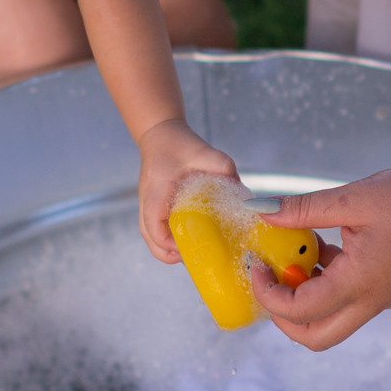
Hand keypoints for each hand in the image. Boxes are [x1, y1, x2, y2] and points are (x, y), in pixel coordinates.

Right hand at [137, 118, 238, 261]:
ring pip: (151, 240)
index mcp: (156, 190)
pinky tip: (189, 241)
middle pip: (151, 240)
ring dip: (170, 250)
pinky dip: (169, 242)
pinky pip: (155, 233)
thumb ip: (225, 169)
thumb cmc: (180, 144)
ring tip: (194, 253)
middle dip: (172, 254)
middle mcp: (146, 202)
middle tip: (197, 256)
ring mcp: (146, 207)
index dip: (170, 242)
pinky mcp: (150, 209)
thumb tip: (244, 195)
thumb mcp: (206, 152)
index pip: (154, 224)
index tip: (190, 246)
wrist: (159, 135)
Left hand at [248, 167, 390, 350]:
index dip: (268, 293)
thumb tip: (260, 210)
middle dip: (283, 316)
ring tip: (301, 252)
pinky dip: (329, 283)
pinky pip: (351, 300)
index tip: (257, 264)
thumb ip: (303, 209)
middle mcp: (372, 301)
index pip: (299, 311)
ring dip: (307, 297)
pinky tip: (327, 245)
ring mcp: (383, 299)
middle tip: (271, 280)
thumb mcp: (354, 197)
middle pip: (314, 338)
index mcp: (360, 283)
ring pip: (333, 321)